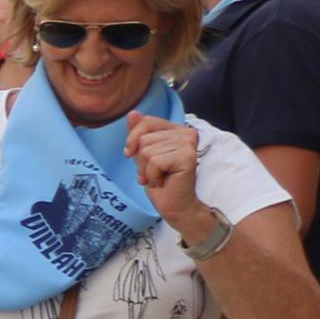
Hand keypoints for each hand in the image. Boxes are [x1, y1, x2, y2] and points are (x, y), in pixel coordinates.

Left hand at [125, 110, 203, 226]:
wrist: (175, 205)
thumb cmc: (160, 181)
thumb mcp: (143, 155)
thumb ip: (139, 134)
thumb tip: (133, 113)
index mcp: (175, 129)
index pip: (146, 121)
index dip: (133, 139)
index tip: (131, 155)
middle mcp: (186, 132)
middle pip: (144, 139)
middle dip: (141, 160)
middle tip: (154, 172)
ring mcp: (188, 143)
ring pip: (147, 151)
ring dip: (146, 170)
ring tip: (159, 177)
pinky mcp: (187, 156)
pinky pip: (154, 162)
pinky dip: (152, 176)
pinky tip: (164, 181)